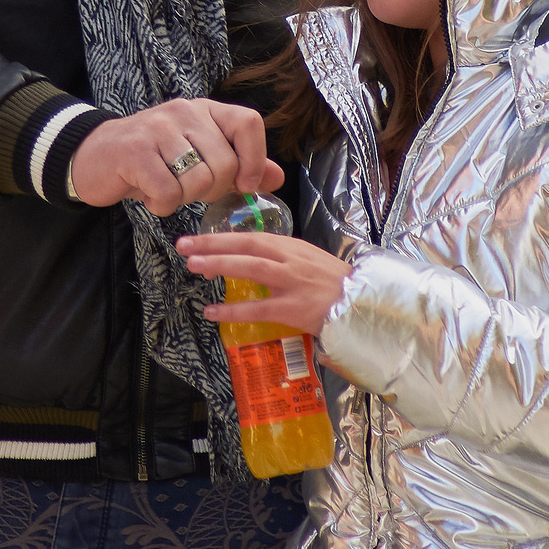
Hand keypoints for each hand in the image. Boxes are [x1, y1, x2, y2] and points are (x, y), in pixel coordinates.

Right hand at [68, 98, 284, 217]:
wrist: (93, 157)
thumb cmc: (152, 160)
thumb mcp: (198, 158)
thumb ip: (238, 165)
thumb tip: (277, 177)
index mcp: (205, 110)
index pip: (248, 123)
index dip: (253, 159)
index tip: (243, 185)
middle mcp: (184, 112)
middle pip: (224, 164)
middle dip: (210, 191)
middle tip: (185, 189)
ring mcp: (158, 128)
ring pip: (197, 181)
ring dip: (182, 199)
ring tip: (163, 188)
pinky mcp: (135, 151)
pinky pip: (168, 193)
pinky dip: (160, 205)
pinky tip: (148, 195)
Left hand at [177, 230, 353, 337]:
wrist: (365, 305)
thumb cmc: (334, 285)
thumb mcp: (308, 262)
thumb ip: (280, 258)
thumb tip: (248, 257)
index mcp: (292, 247)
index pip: (251, 237)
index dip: (222, 237)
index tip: (195, 238)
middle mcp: (291, 260)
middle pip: (247, 246)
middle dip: (213, 244)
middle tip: (184, 245)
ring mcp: (293, 283)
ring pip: (251, 269)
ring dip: (220, 265)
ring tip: (194, 267)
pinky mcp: (295, 308)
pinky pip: (258, 308)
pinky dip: (233, 310)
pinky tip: (212, 311)